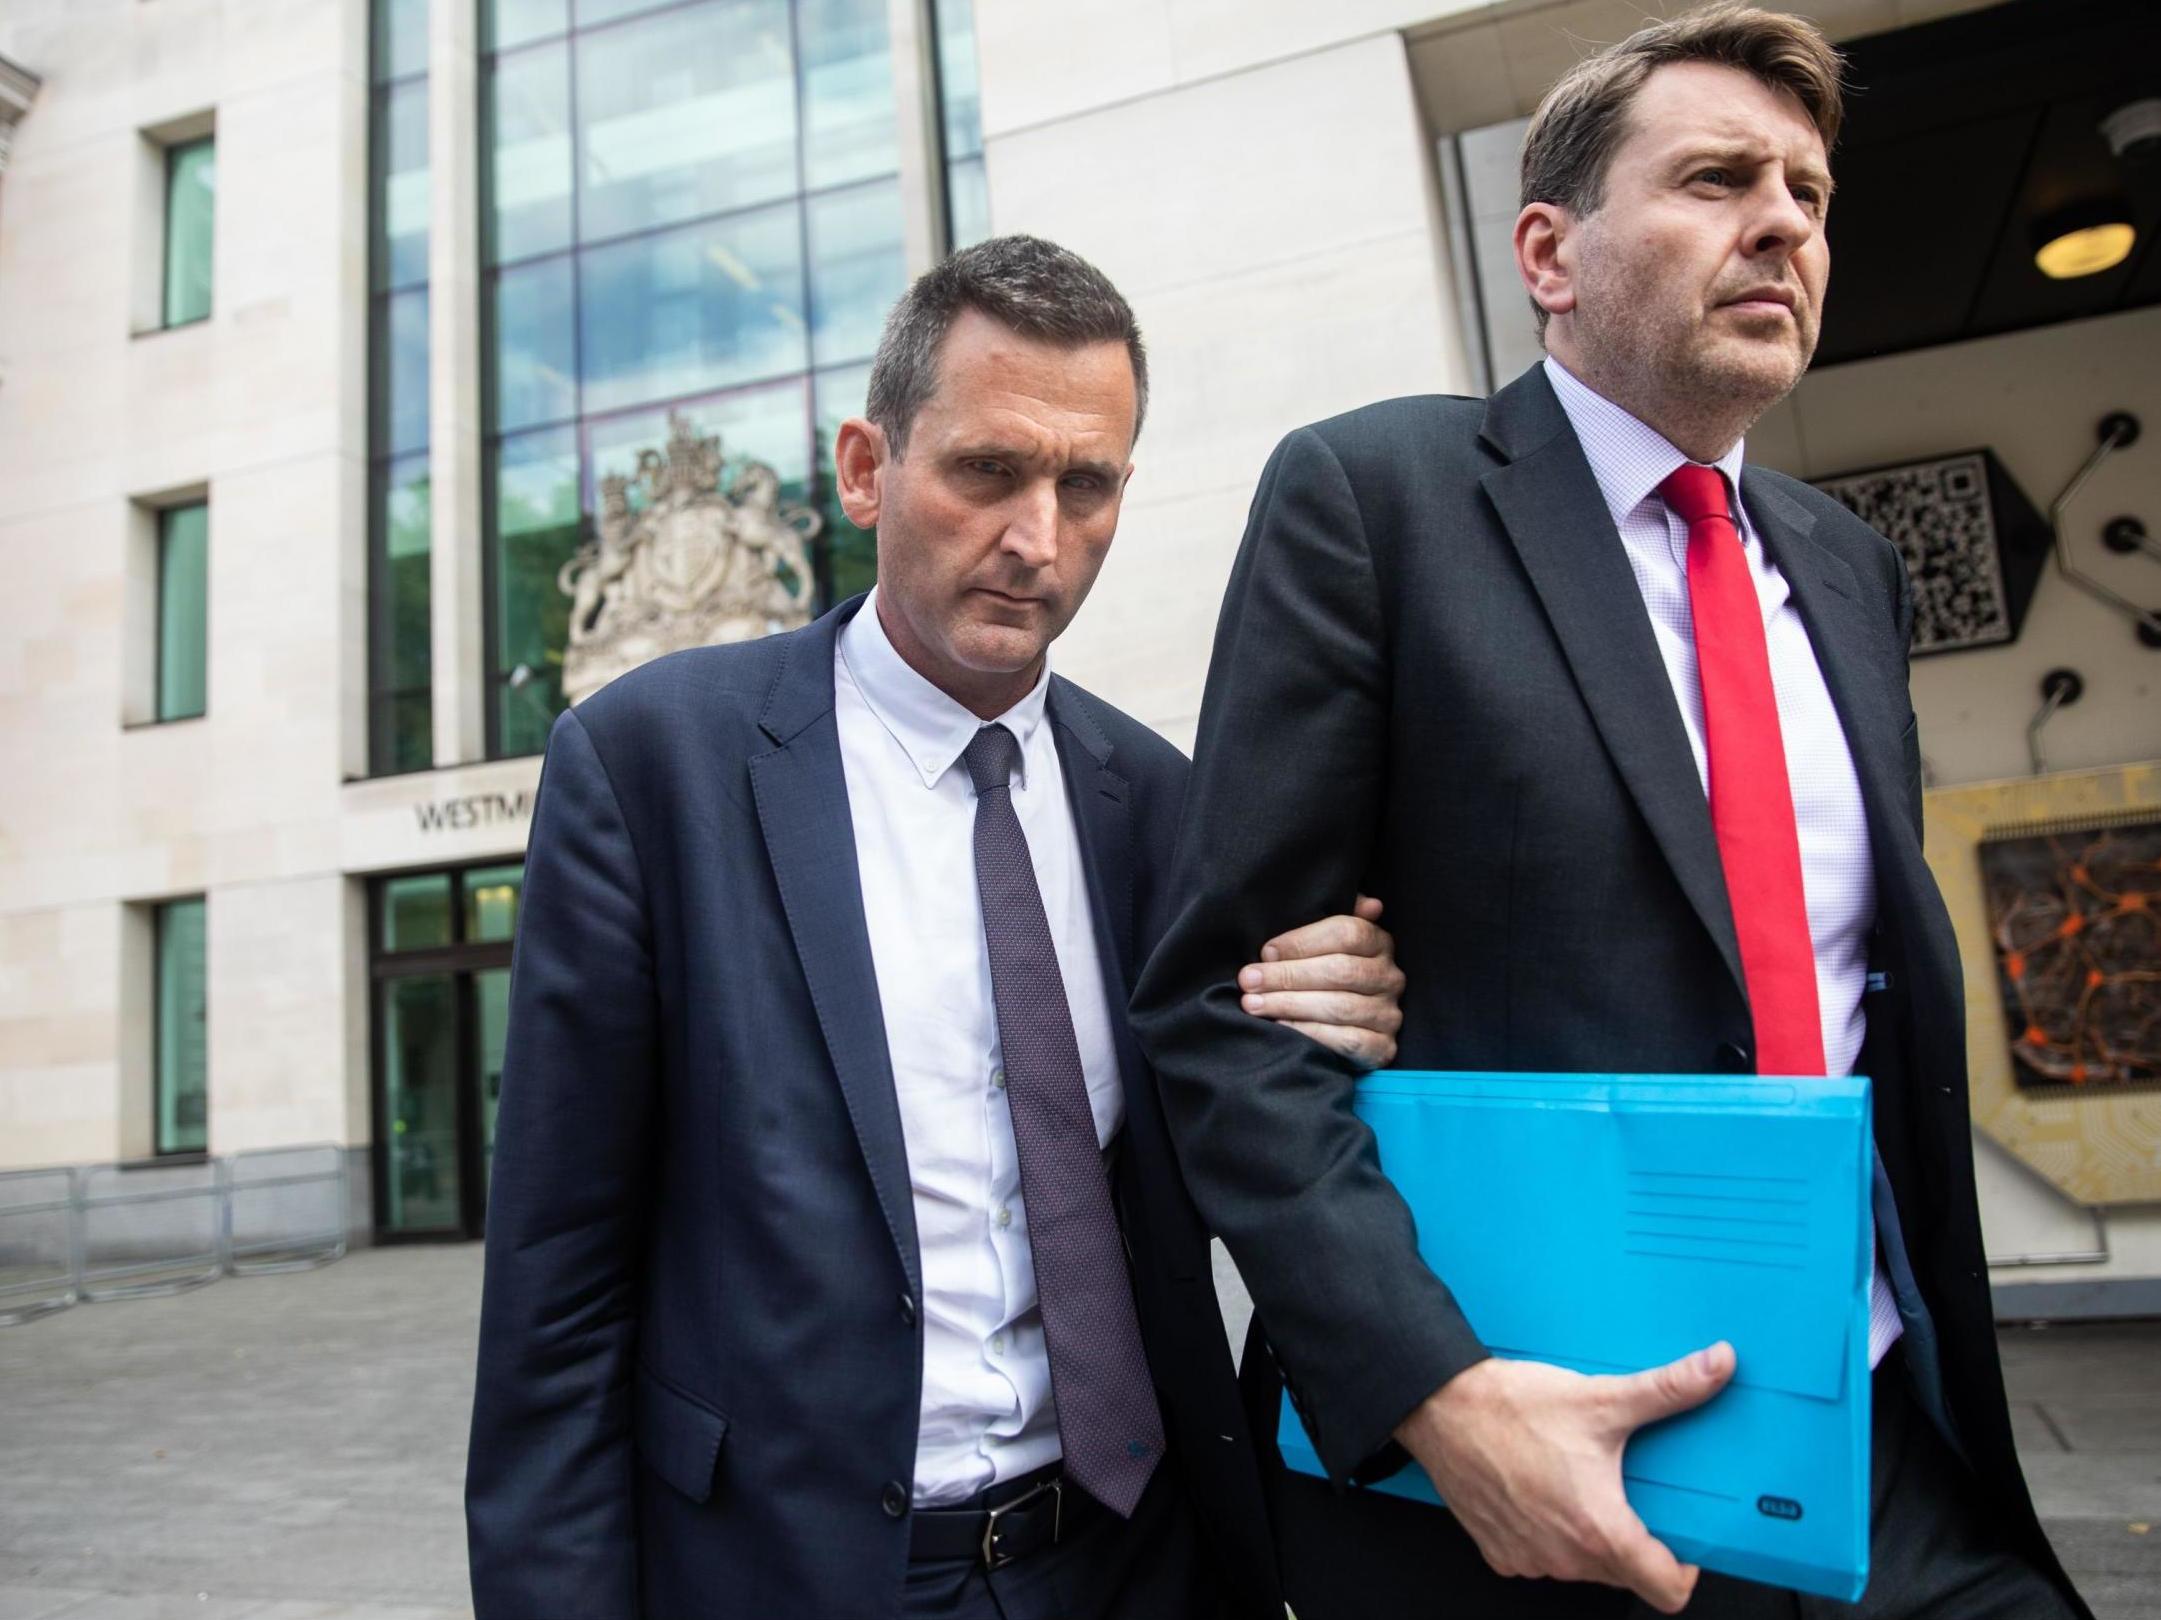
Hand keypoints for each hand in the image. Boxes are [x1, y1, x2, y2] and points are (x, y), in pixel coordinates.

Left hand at [1237, 895, 1404, 1067]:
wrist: (1336, 1027)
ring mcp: (1389, 1014)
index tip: (1266, 951)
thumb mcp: (1324, 940)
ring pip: (1340, 1007)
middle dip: (1287, 975)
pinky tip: (1281, 1026)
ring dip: (1290, 1005)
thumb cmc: (1321, 972)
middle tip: (1249, 981)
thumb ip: (1332, 915)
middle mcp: (1390, 977)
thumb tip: (1371, 904)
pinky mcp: (1383, 1048)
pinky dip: (1310, 1033)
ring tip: (1254, 1004)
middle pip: (1340, 971)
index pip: (1348, 933)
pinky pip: (1347, 1041)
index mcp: (1379, 943)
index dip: (1303, 941)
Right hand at [1394, 1345, 1735, 1612]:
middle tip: (1631, 1491)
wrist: (1439, 1407)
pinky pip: (1544, 1559)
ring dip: (1592, 1536)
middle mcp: (1564, 1557)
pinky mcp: (1501, 1554)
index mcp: (1599, 1530)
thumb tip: (1718, 1366)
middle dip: (1637, 1539)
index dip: (1686, 1568)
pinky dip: (1552, 1535)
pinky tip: (1544, 1491)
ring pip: (1584, 1567)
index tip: (1685, 1540)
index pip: (1667, 1589)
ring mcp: (1530, 1560)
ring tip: (1584, 1483)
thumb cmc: (1512, 1408)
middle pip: (1627, 1574)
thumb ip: (1670, 1388)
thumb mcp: (1602, 1398)